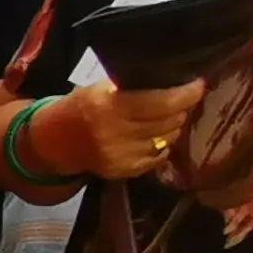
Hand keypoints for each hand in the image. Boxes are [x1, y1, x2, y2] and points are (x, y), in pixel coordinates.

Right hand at [22, 78, 211, 185]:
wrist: (54, 142)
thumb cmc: (80, 107)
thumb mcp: (101, 89)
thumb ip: (134, 87)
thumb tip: (174, 82)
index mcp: (109, 106)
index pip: (162, 101)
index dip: (186, 93)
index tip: (198, 84)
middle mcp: (116, 132)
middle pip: (169, 120)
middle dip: (181, 109)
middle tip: (182, 99)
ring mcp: (120, 155)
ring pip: (167, 138)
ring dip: (172, 126)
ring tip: (167, 117)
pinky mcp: (123, 171)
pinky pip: (158, 157)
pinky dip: (161, 145)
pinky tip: (153, 136)